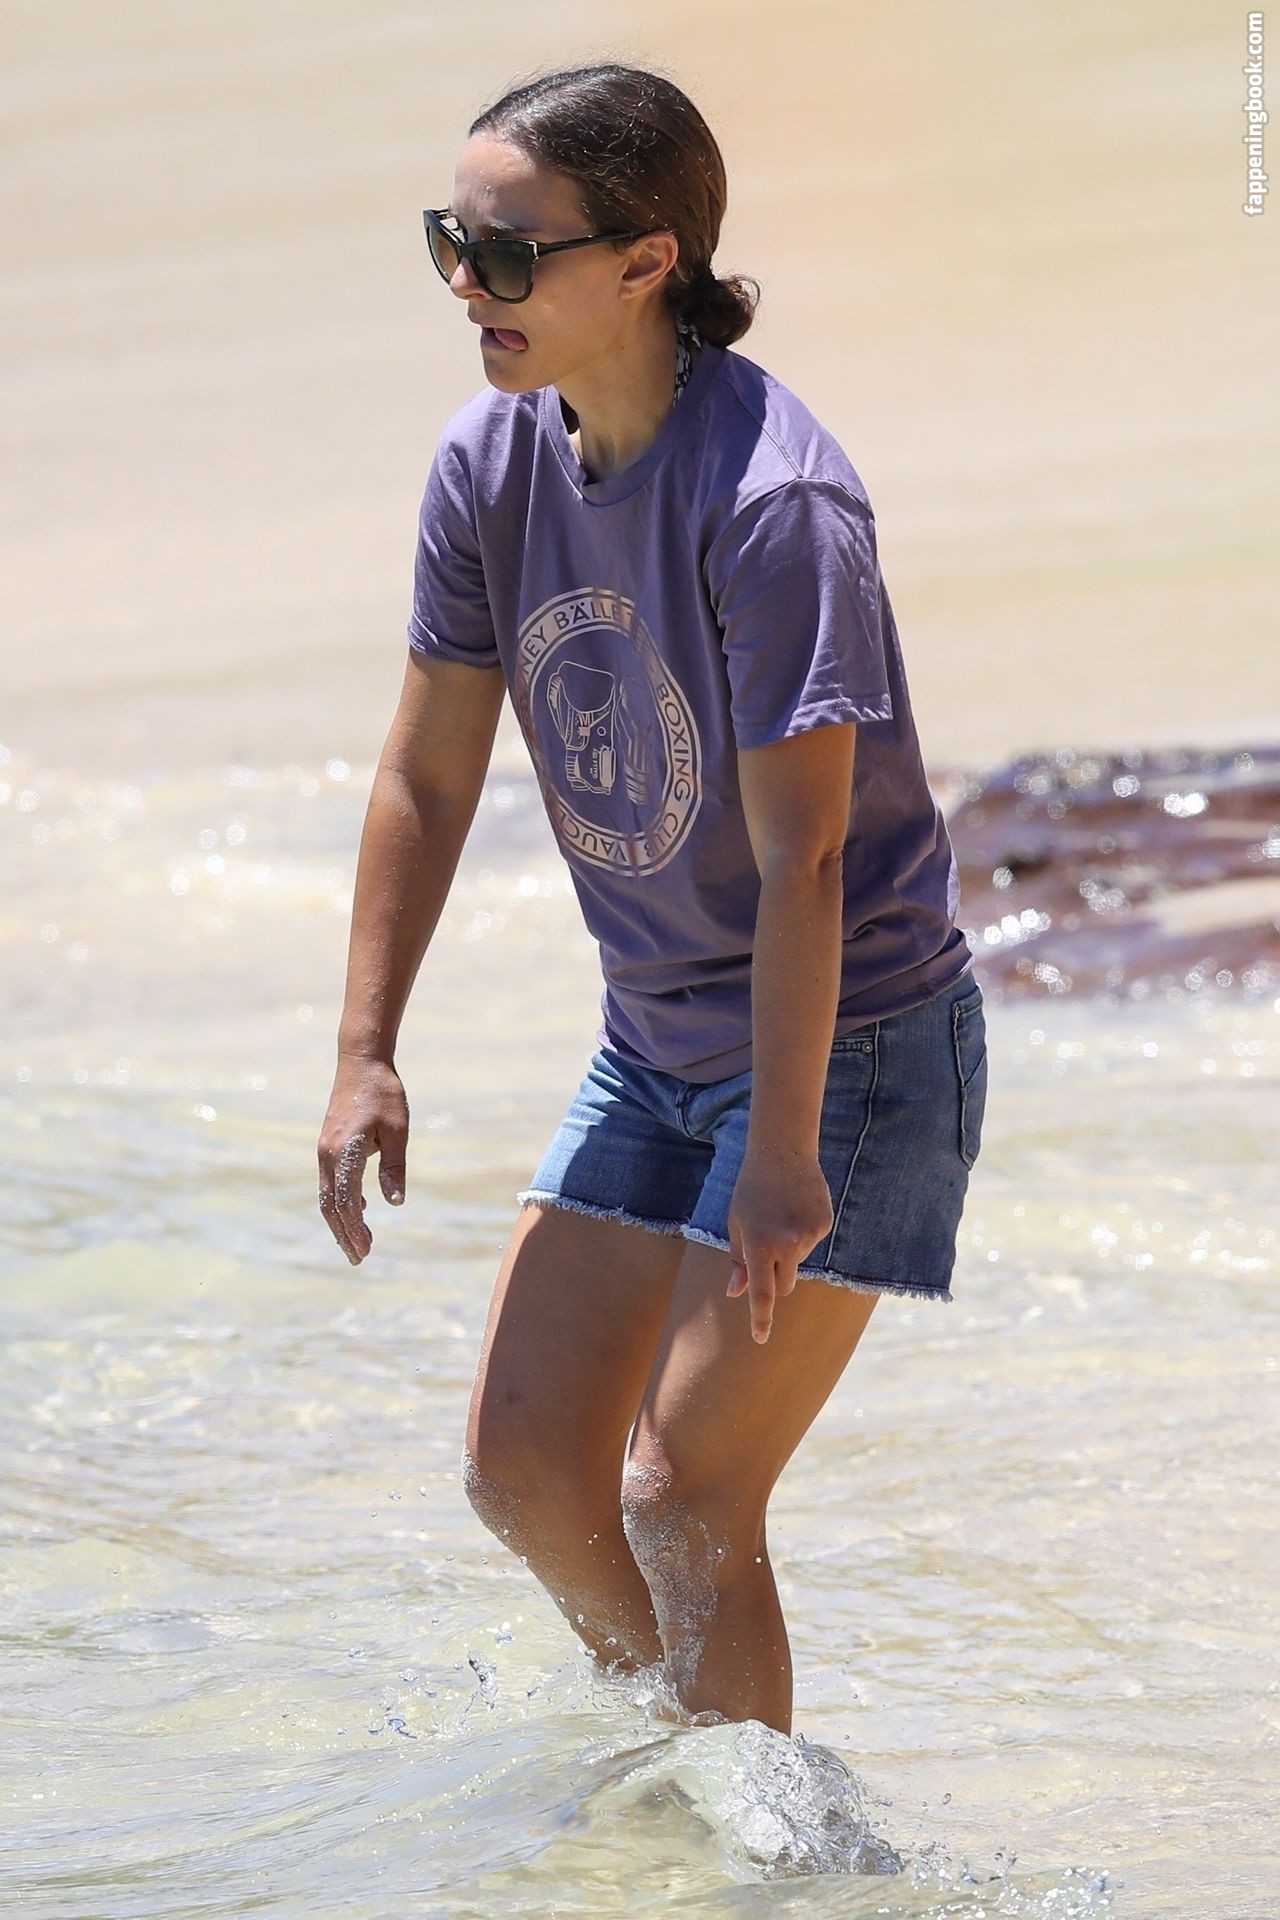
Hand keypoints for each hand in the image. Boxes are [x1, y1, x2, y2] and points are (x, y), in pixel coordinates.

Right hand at [317, 1052, 409, 1264]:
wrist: (361, 1062)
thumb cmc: (384, 1093)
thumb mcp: (397, 1130)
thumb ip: (394, 1167)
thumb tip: (395, 1203)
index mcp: (344, 1152)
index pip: (347, 1202)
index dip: (355, 1229)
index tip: (366, 1250)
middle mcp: (327, 1155)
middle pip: (330, 1205)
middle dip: (344, 1234)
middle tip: (359, 1259)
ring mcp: (324, 1150)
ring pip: (326, 1196)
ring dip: (340, 1222)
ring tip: (355, 1244)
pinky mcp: (328, 1145)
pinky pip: (329, 1182)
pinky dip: (339, 1203)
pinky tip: (359, 1211)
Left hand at [724, 1151, 833, 1342]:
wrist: (783, 1152)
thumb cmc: (751, 1189)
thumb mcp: (736, 1223)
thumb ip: (738, 1260)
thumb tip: (736, 1292)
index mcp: (758, 1245)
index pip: (761, 1293)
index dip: (760, 1318)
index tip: (760, 1339)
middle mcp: (785, 1245)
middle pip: (785, 1285)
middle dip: (776, 1278)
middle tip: (768, 1248)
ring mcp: (808, 1236)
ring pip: (798, 1261)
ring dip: (789, 1249)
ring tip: (781, 1214)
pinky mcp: (824, 1225)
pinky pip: (812, 1242)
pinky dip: (804, 1233)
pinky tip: (796, 1207)